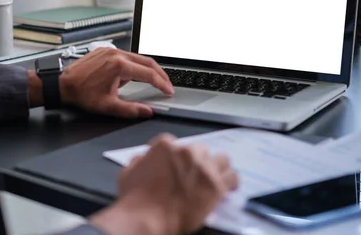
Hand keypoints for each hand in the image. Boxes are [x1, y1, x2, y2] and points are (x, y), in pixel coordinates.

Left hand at [59, 48, 173, 118]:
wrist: (63, 85)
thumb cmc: (82, 94)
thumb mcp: (108, 106)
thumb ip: (131, 110)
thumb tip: (148, 112)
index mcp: (119, 66)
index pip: (148, 74)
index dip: (162, 83)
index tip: (168, 90)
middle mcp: (116, 54)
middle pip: (147, 62)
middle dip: (159, 74)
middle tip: (167, 84)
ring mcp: (110, 51)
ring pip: (136, 57)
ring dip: (146, 69)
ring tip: (153, 81)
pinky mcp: (105, 51)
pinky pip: (125, 56)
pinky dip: (133, 65)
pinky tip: (133, 75)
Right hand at [91, 134, 238, 234]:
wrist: (147, 219)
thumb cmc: (135, 199)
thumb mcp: (128, 172)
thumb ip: (139, 160)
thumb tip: (144, 159)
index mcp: (165, 146)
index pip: (174, 142)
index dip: (173, 156)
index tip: (173, 164)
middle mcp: (187, 152)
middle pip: (199, 148)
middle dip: (195, 160)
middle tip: (191, 174)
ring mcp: (204, 168)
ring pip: (220, 158)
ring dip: (216, 166)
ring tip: (212, 176)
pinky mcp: (216, 186)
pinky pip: (232, 177)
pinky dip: (230, 181)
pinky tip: (226, 187)